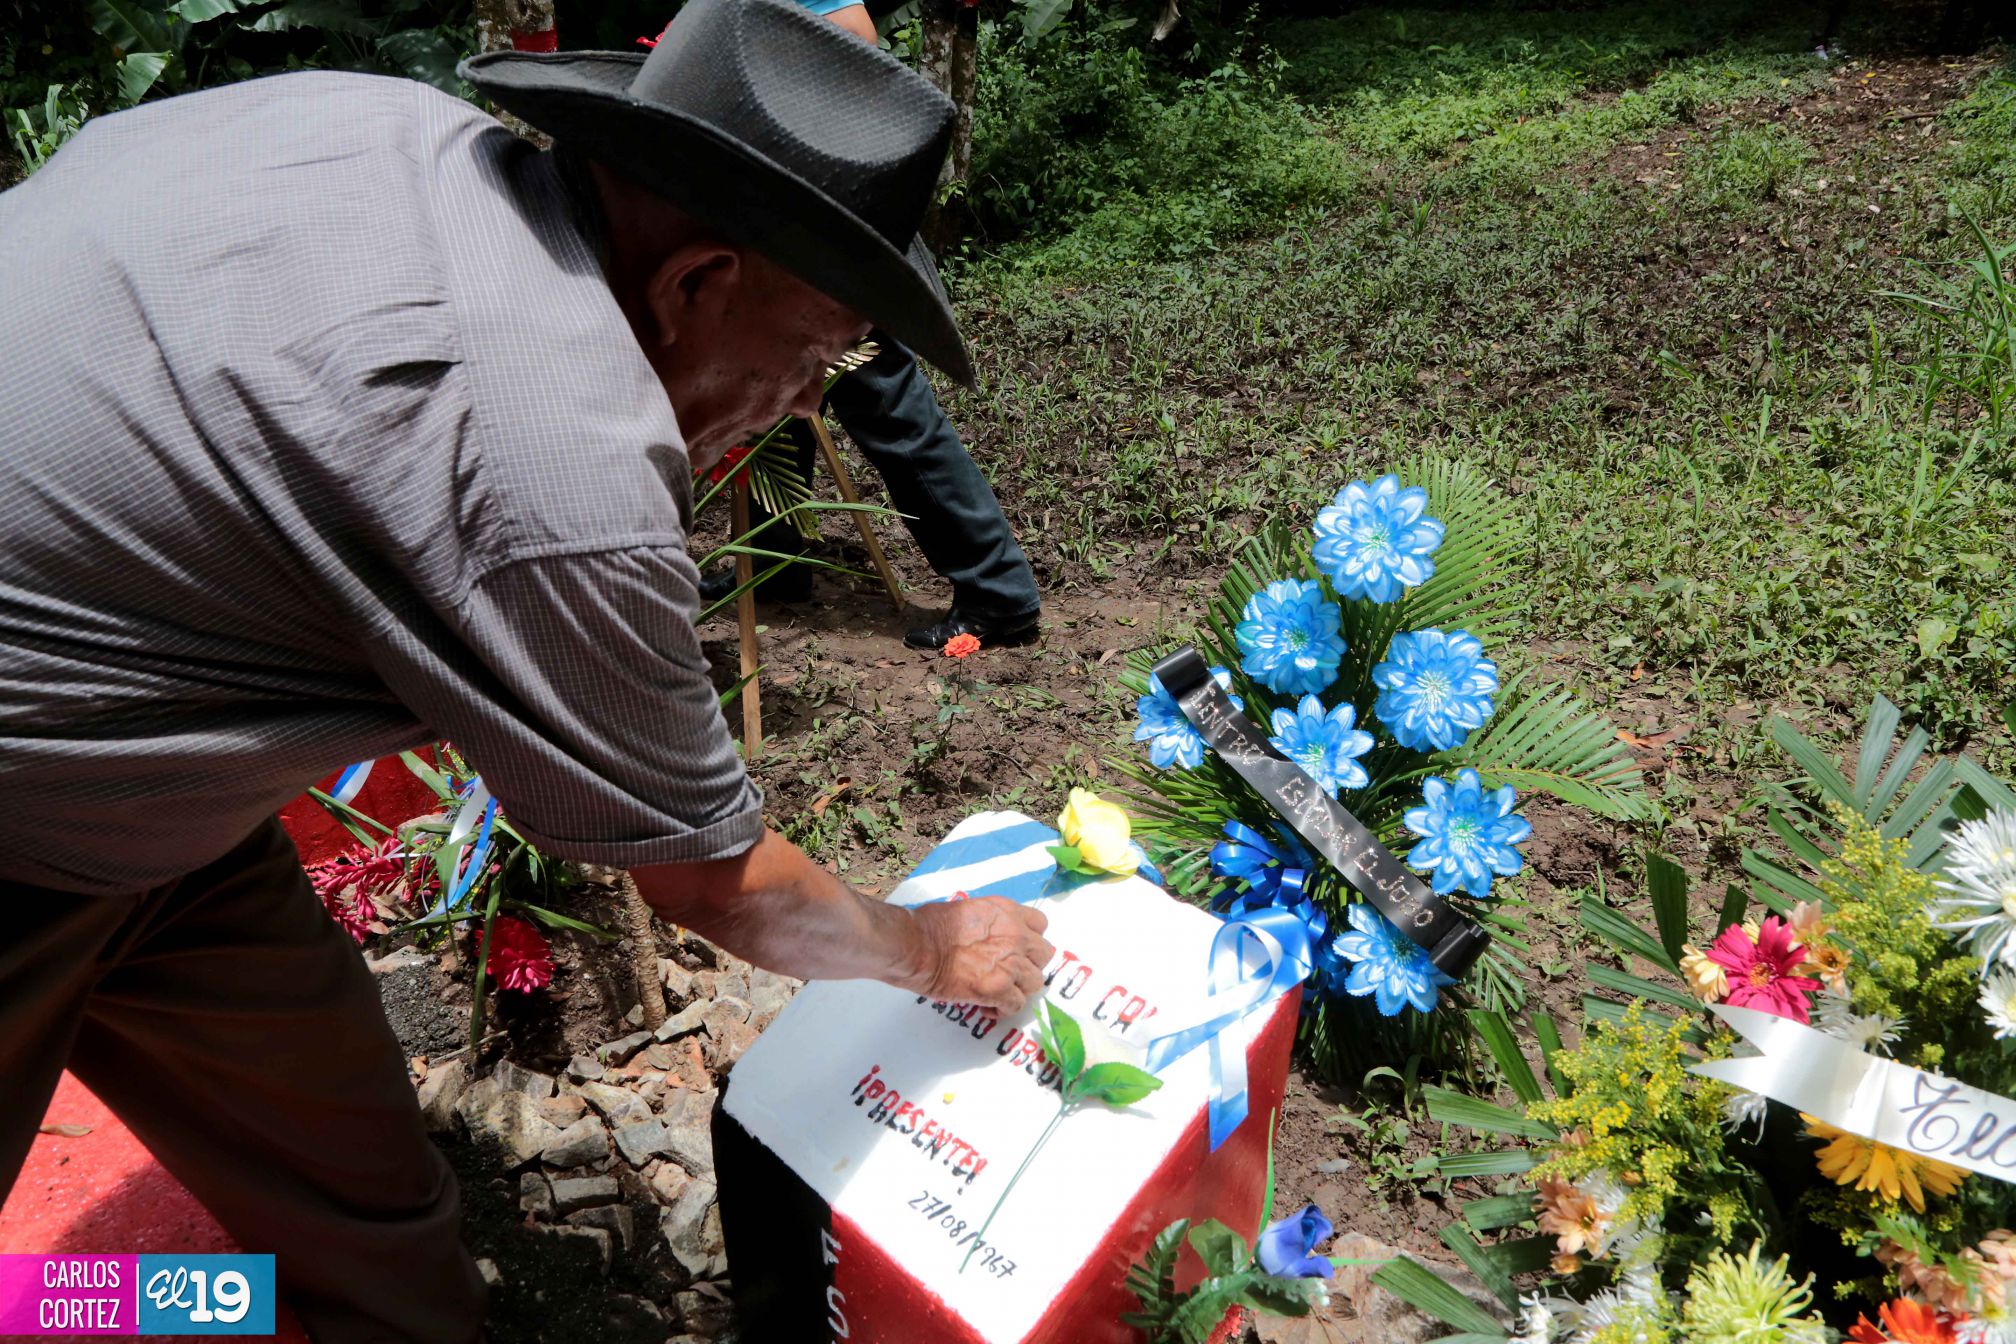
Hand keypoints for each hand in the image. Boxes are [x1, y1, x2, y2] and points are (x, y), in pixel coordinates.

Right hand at [906, 897, 1053, 1012]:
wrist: (917, 946)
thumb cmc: (929, 925)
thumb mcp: (969, 910)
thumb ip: (990, 923)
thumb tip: (987, 937)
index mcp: (1009, 913)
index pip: (1040, 924)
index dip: (1030, 939)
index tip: (1018, 948)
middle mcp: (1017, 937)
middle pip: (1044, 955)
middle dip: (1029, 964)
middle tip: (1011, 972)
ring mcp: (1011, 964)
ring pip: (1034, 982)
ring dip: (1019, 988)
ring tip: (1001, 992)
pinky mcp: (999, 990)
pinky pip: (1016, 1004)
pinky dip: (1004, 1009)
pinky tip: (989, 1008)